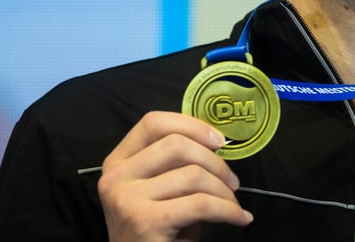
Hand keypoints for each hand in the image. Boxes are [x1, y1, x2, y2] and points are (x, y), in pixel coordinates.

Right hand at [98, 111, 252, 240]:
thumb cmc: (158, 232)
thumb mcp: (161, 191)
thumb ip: (176, 163)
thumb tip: (215, 141)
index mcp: (117, 162)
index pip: (152, 123)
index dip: (191, 125)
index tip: (219, 140)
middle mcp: (115, 177)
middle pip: (176, 144)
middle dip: (215, 162)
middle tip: (233, 182)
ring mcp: (127, 199)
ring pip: (193, 174)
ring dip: (224, 190)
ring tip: (233, 205)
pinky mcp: (146, 222)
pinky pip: (201, 204)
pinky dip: (228, 210)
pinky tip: (238, 218)